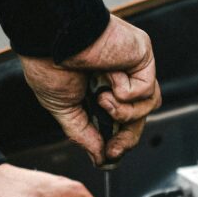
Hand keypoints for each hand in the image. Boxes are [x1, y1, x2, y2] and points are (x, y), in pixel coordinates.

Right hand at [20, 15, 161, 165]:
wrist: (50, 37)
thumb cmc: (49, 62)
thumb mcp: (64, 108)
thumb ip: (83, 134)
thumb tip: (99, 159)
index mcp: (100, 87)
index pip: (122, 120)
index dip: (119, 141)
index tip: (109, 156)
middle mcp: (120, 76)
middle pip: (139, 117)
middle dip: (126, 138)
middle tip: (113, 149)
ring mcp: (133, 66)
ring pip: (148, 105)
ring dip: (124, 112)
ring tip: (102, 99)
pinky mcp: (143, 55)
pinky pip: (146, 90)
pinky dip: (126, 91)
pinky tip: (109, 76)